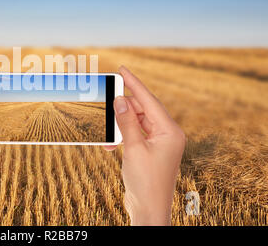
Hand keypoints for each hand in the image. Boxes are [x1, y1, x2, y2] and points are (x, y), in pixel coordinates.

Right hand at [104, 66, 185, 225]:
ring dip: (120, 126)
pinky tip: (110, 144)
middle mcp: (167, 134)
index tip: (122, 69)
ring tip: (107, 129)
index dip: (134, 83)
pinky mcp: (151, 151)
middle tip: (106, 99)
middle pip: (143, 110)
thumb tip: (119, 100)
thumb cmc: (146, 181)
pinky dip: (122, 137)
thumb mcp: (133, 148)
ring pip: (137, 123)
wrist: (149, 209)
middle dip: (123, 108)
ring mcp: (160, 143)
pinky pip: (135, 135)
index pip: (150, 100)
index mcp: (170, 131)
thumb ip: (126, 122)